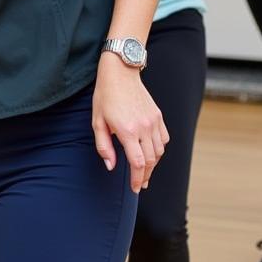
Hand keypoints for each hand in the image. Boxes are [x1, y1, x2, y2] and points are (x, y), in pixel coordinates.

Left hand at [92, 55, 167, 192]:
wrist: (120, 73)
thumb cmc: (105, 96)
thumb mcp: (97, 122)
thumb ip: (104, 146)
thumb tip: (111, 166)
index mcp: (127, 131)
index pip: (138, 163)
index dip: (137, 179)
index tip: (135, 188)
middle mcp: (144, 127)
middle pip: (150, 161)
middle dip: (145, 176)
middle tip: (140, 184)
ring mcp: (153, 121)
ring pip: (159, 151)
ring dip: (153, 164)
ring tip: (145, 171)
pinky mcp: (158, 116)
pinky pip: (164, 139)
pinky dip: (159, 149)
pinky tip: (151, 153)